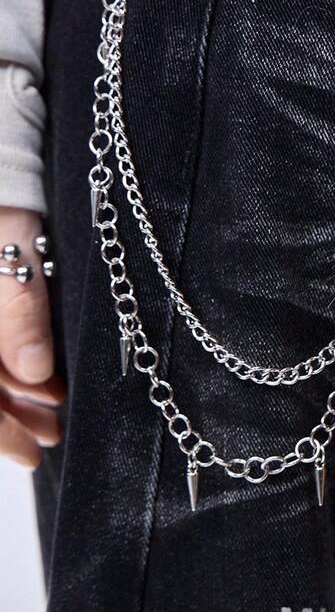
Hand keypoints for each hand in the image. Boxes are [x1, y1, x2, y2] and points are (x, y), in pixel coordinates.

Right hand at [0, 207, 62, 466]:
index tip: (32, 453)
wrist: (2, 159)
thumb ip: (18, 311)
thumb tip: (34, 373)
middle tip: (52, 436)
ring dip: (12, 398)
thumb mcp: (12, 254)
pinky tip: (42, 382)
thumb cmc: (3, 198)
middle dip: (8, 417)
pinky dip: (11, 370)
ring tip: (53, 417)